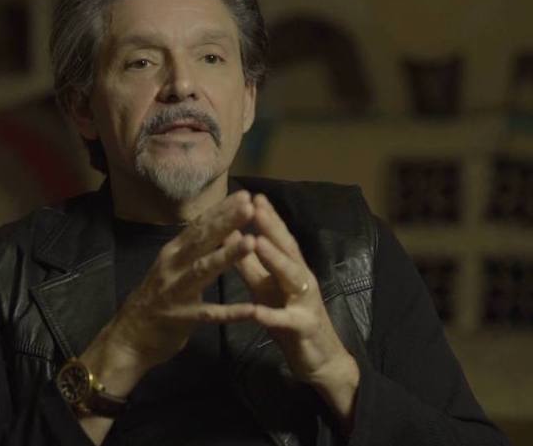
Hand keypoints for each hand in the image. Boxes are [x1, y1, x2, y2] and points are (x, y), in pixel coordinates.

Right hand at [102, 190, 261, 369]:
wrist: (128, 337)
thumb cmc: (157, 299)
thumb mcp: (171, 267)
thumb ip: (191, 250)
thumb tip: (214, 226)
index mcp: (173, 253)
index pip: (199, 226)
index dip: (221, 210)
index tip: (244, 194)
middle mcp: (172, 266)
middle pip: (201, 240)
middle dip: (226, 222)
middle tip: (250, 205)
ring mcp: (175, 292)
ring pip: (203, 270)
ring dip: (227, 256)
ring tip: (250, 242)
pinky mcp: (180, 318)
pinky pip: (208, 314)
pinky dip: (229, 313)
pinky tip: (250, 310)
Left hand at [229, 194, 358, 428]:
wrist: (320, 359)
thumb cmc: (289, 317)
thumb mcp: (266, 288)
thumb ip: (250, 265)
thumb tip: (231, 237)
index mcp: (290, 268)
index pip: (278, 237)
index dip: (266, 216)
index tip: (250, 194)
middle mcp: (301, 279)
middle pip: (287, 248)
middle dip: (271, 226)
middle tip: (254, 204)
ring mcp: (305, 302)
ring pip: (291, 276)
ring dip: (274, 259)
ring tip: (257, 243)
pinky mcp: (303, 327)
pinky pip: (286, 320)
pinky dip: (271, 315)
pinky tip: (256, 311)